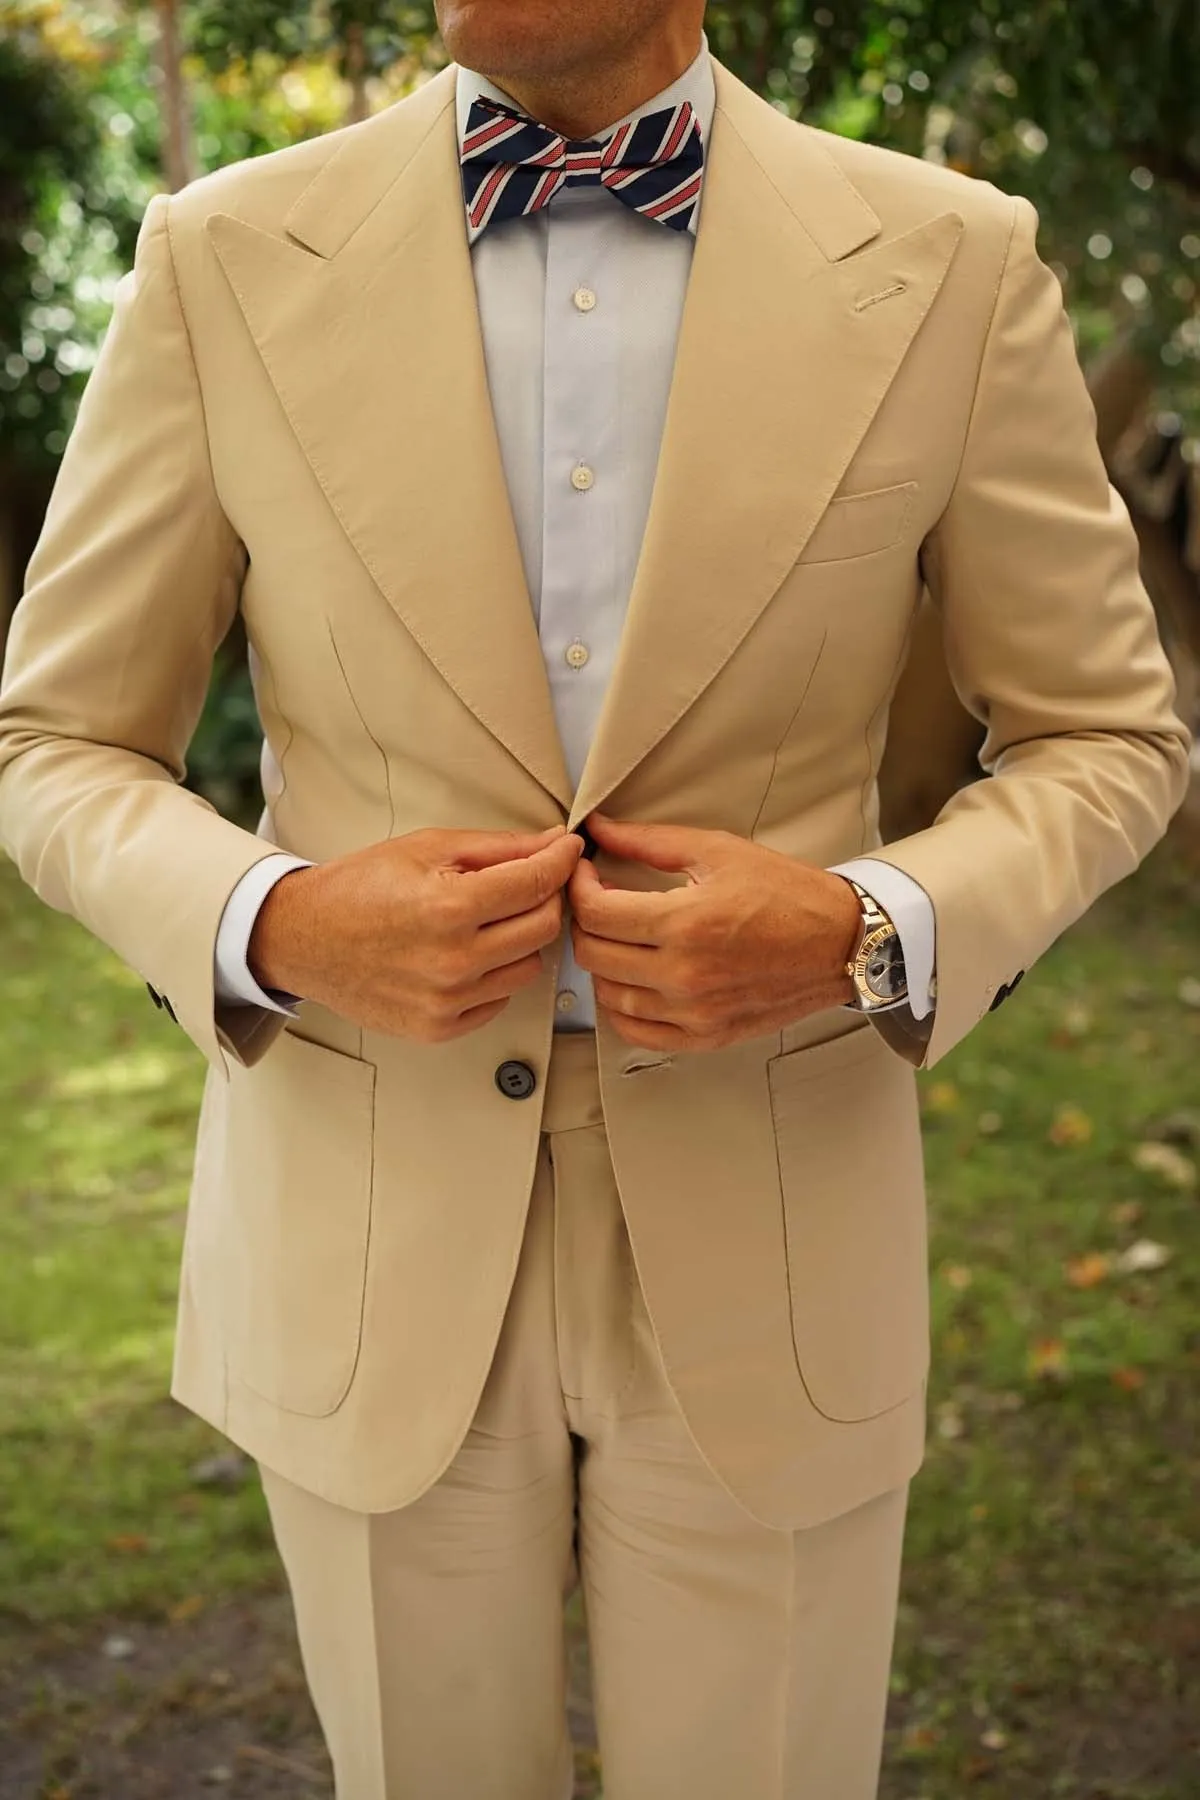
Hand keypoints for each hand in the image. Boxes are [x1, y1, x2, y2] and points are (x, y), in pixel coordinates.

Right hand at [248, 825, 582, 1041]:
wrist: (303, 938)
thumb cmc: (360, 887)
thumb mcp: (427, 848)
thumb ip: (499, 848)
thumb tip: (554, 843)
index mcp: (450, 908)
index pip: (537, 884)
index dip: (562, 860)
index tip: (569, 850)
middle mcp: (453, 961)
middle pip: (544, 927)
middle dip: (544, 897)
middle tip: (526, 882)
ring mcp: (447, 1001)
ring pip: (529, 967)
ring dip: (520, 940)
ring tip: (484, 921)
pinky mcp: (438, 1028)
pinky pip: (499, 1000)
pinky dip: (493, 975)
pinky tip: (464, 953)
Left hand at [568, 812, 861, 1052]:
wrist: (841, 943)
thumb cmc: (789, 895)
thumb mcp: (718, 851)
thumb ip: (650, 841)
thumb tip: (600, 828)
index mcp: (687, 923)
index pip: (596, 912)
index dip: (578, 886)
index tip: (586, 873)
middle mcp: (685, 974)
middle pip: (593, 955)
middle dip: (585, 921)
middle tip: (599, 901)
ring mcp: (693, 1012)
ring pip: (607, 996)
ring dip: (602, 964)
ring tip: (620, 938)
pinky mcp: (704, 1036)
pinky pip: (636, 1032)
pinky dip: (622, 1007)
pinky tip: (633, 980)